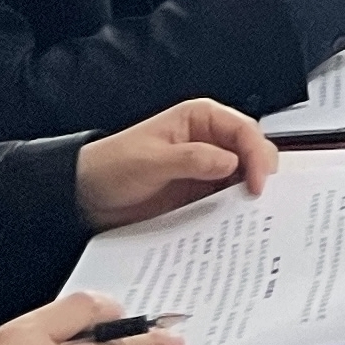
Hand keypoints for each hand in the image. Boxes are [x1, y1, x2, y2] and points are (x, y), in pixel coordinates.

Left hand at [76, 97, 276, 229]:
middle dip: (259, 174)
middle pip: (250, 153)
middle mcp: (208, 141)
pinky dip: (233, 212)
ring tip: (253, 217)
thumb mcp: (151, 160)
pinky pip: (225, 201)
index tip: (257, 183)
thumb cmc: (112, 166)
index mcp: (200, 119)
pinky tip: (235, 225)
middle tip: (261, 201)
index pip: (244, 131)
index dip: (257, 155)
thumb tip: (232, 162)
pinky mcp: (198, 194)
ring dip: (248, 195)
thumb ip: (193, 159)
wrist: (84, 197)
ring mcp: (205, 169)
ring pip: (242, 178)